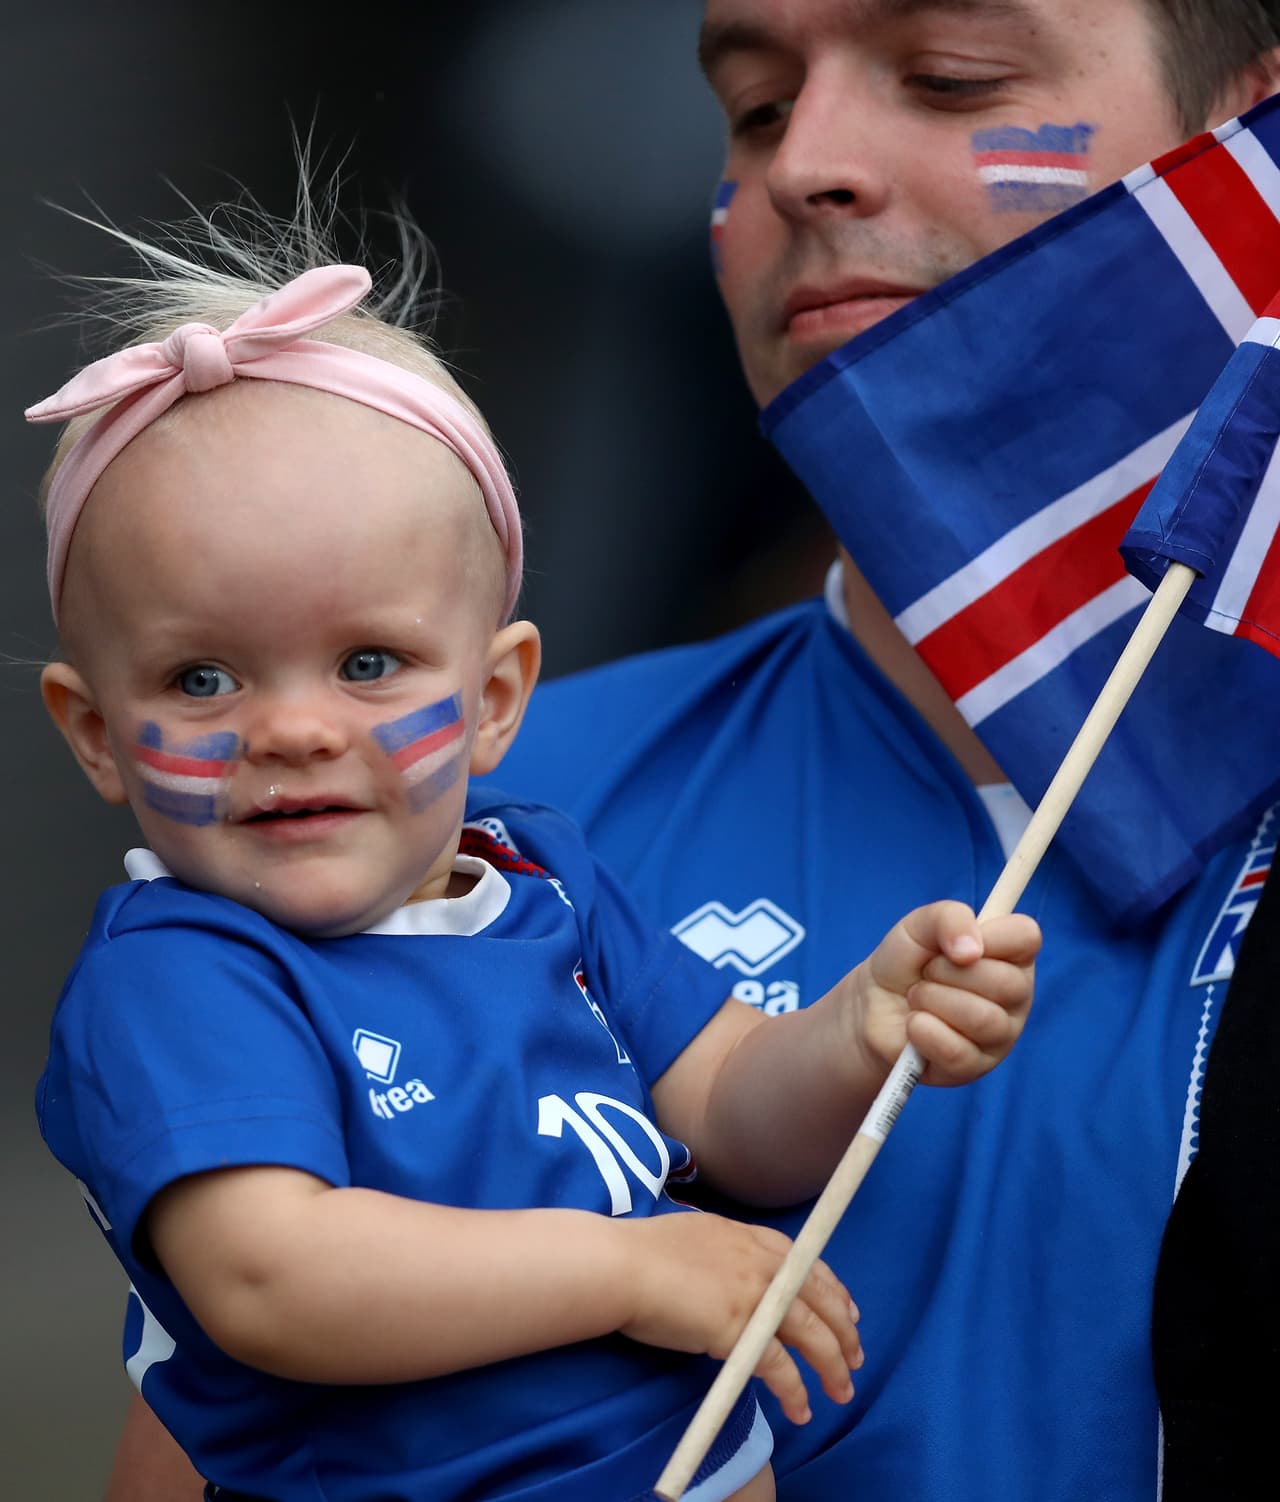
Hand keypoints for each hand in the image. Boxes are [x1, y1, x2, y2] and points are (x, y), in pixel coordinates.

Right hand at [616, 1211, 861, 1422]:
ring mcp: (756, 1295)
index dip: (833, 1290)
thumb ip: (725, 1255)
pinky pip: (781, 1367)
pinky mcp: (742, 1330)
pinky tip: (801, 1409)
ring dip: (832, 1366)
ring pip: (813, 1334)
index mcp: (752, 1237)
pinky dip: (795, 1391)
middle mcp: (763, 1263)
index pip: (808, 1263)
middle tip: (856, 1359)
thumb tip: (728, 1273)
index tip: (849, 1311)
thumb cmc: (646, 1252)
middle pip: (821, 1299)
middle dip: (845, 1331)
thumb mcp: (699, 1238)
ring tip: (842, 1392)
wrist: (623, 1266)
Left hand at [856, 901, 1039, 1085]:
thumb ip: (948, 918)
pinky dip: (924, 1031)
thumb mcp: (918, 925)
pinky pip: (958, 1051)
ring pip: (983, 1019)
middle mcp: (1016, 995)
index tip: (956, 945)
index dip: (991, 936)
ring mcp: (1001, 1035)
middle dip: (948, 972)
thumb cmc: (906, 962)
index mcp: (1011, 954)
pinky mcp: (975, 1067)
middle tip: (926, 973)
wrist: (871, 1006)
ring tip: (917, 998)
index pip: (1027, 936)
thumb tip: (971, 950)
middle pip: (1005, 982)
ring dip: (932, 1001)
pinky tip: (915, 1025)